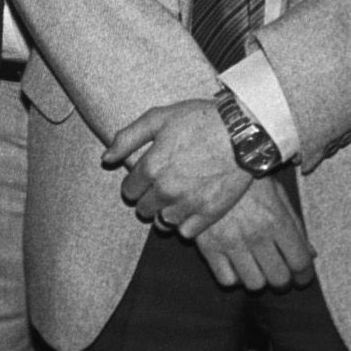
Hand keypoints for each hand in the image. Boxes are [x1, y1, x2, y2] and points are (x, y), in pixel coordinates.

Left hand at [105, 98, 250, 236]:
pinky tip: (192, 207)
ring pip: (163, 222)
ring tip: (178, 197)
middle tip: (163, 186)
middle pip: (143, 209)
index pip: (128, 191)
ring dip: (166, 212)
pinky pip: (186, 232)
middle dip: (148, 199)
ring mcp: (188, 204)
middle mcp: (166, 190)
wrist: (244, 132)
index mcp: (151, 167)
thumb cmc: (200, 120)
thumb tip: (106, 158)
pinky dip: (186, 223)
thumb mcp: (159, 118)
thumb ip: (127, 138)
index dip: (135, 184)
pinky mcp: (210, 213)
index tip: (145, 179)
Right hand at [192, 176, 316, 289]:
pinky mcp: (208, 246)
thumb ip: (295, 226)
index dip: (304, 275)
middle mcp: (256, 235)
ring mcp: (231, 242)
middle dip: (283, 281)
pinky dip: (234, 278)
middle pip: (279, 278)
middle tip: (280, 275)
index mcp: (277, 221)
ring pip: (254, 284)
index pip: (300, 262)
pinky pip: (227, 280)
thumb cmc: (247, 180)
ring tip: (257, 270)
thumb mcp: (277, 195)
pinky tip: (235, 266)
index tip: (302, 277)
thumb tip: (310, 254)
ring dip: (259, 280)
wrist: (206, 166)